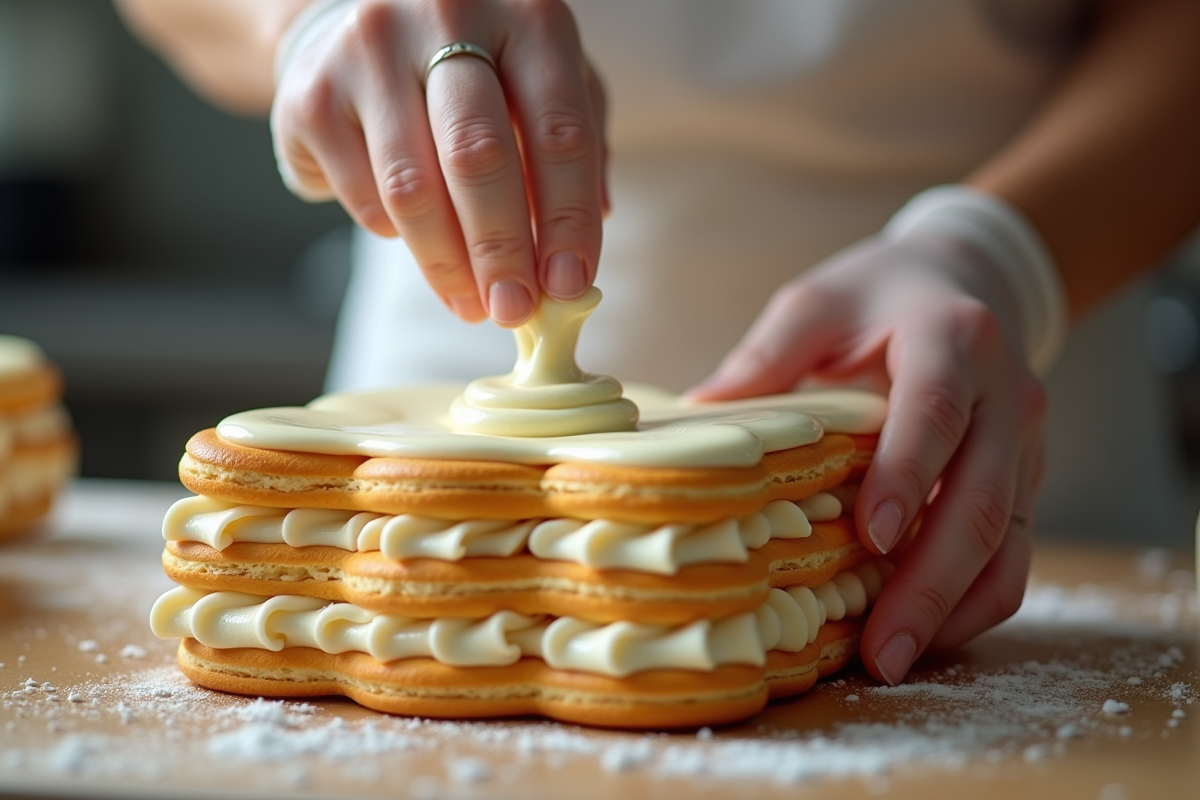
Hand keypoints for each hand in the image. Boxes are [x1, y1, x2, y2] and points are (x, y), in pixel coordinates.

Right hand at [272, 0, 607, 325]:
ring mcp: (368, 51)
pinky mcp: (312, 95)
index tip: (570, 284)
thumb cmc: (478, 62)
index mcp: (525, 14)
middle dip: (502, 251)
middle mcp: (444, 14)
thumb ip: (578, 148)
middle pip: (478, 158)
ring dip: (448, 265)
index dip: (568, 220)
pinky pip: (366, 197)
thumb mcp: (543, 81)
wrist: (360, 16)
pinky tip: (422, 244)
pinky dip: (400, 238)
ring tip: (473, 305)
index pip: (559, 133)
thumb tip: (582, 246)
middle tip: (515, 310)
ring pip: (413, 189)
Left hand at [691, 233, 1046, 684]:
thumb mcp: (818, 302)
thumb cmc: (879, 296)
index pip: (935, 412)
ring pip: (1006, 541)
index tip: (872, 537)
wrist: (969, 282)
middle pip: (978, 499)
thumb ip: (766, 354)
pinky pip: (1014, 554)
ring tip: (893, 663)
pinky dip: (972, 604)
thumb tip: (696, 413)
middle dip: (930, 582)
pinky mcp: (1025, 481)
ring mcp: (1025, 444)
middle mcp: (1007, 396)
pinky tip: (922, 636)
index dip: (907, 475)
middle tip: (880, 650)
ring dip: (954, 610)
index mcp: (953, 340)